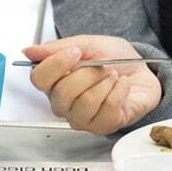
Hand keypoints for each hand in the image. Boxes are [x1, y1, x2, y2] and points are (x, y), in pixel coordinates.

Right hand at [22, 35, 161, 135]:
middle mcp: (63, 103)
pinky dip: (119, 91)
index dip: (55, 65)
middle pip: (62, 92)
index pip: (39, 78)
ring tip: (113, 74)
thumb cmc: (115, 59)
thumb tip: (30, 51)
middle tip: (102, 64)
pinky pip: (107, 109)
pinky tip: (122, 85)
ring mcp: (81, 118)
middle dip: (87, 73)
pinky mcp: (102, 126)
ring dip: (105, 82)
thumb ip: (58, 47)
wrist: (141, 72)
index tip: (75, 52)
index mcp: (55, 80)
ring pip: (85, 102)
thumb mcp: (88, 44)